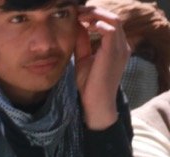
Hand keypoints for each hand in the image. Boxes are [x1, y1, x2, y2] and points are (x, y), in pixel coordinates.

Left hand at [75, 6, 129, 129]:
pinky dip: (98, 24)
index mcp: (116, 47)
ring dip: (96, 15)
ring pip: (114, 20)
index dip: (95, 16)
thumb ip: (83, 44)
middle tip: (78, 10)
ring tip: (80, 15)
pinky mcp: (114, 53)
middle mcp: (121, 45)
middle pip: (113, 18)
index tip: (78, 14)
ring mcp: (120, 48)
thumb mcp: (84, 60)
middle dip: (95, 12)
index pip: (110, 23)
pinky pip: (110, 30)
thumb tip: (78, 27)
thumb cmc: (89, 85)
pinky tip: (86, 25)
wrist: (95, 103)